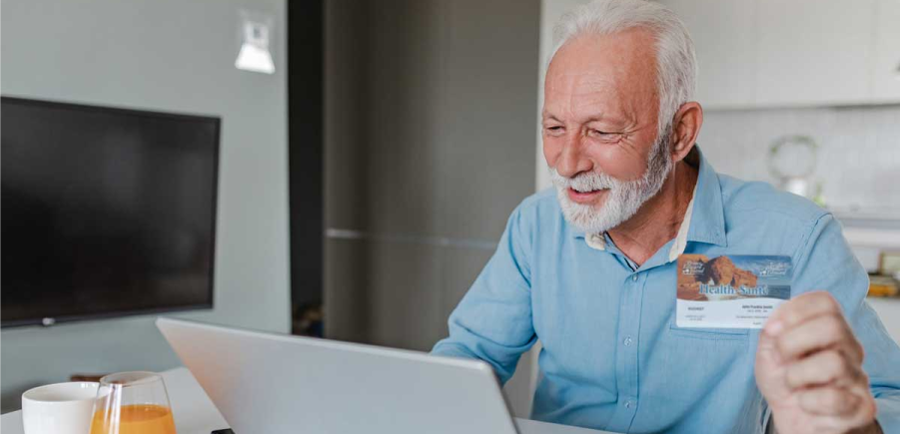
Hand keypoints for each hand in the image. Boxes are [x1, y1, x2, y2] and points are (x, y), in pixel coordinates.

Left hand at [755, 291, 879, 433]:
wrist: (795, 419)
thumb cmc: (785, 382)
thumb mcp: (768, 352)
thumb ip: (770, 332)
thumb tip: (776, 325)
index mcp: (828, 329)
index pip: (824, 301)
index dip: (793, 310)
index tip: (773, 328)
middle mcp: (848, 348)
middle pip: (832, 325)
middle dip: (792, 341)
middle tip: (781, 357)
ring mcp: (856, 376)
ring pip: (833, 363)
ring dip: (797, 375)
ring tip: (793, 384)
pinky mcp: (860, 406)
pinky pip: (834, 399)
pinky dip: (808, 402)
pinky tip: (806, 403)